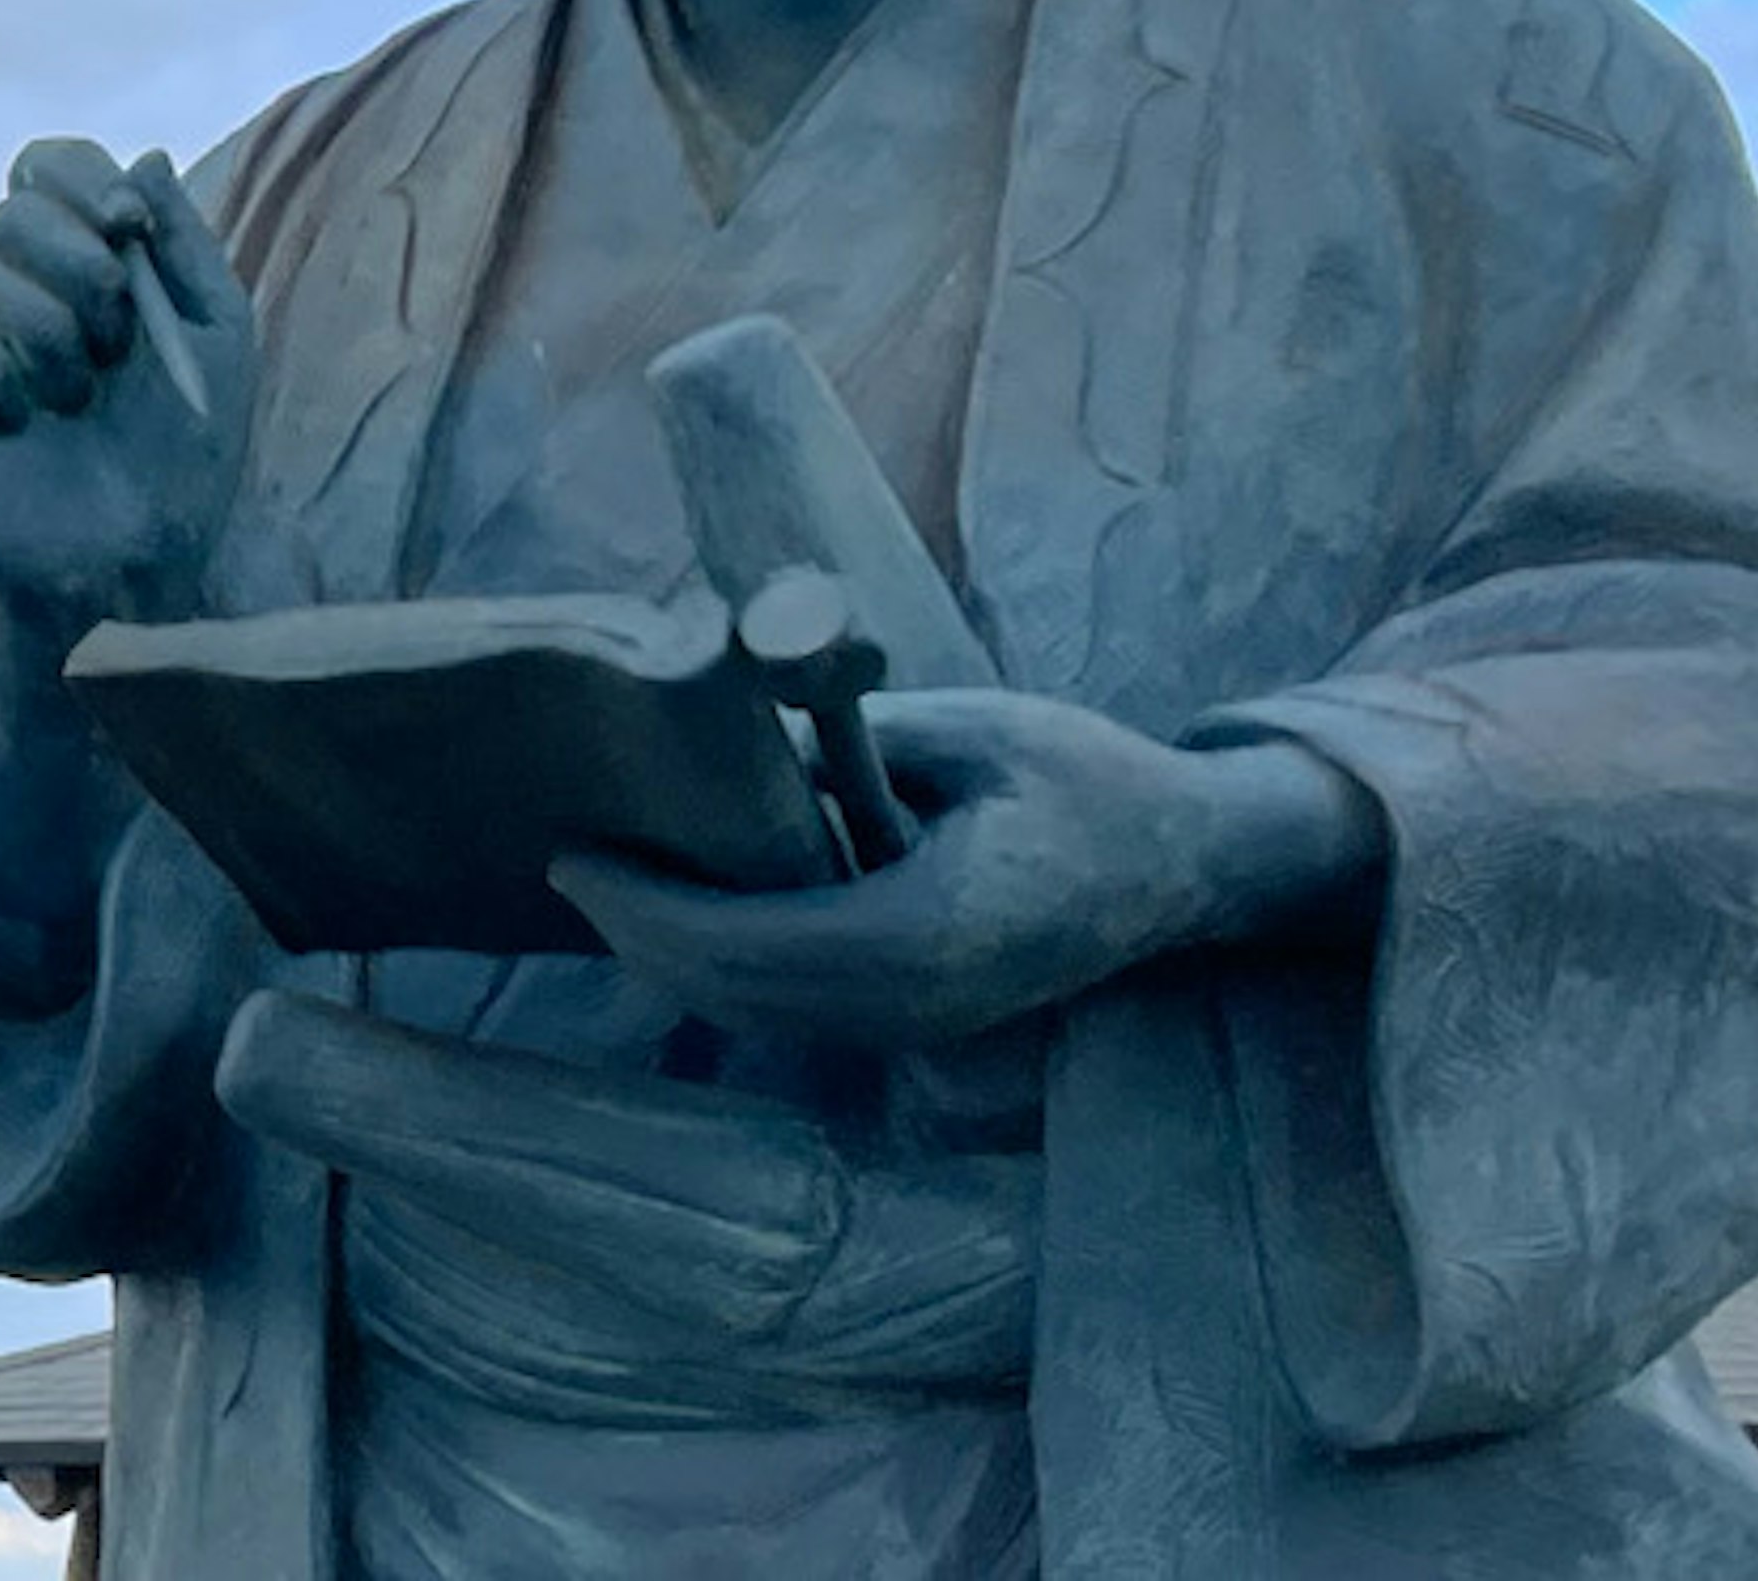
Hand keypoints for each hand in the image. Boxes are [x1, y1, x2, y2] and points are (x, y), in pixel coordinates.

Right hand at [0, 139, 254, 626]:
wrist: (141, 558)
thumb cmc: (183, 449)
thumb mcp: (214, 331)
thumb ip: (183, 240)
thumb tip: (141, 155)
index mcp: (72, 263)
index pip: (47, 168)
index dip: (83, 178)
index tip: (130, 226)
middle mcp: (4, 289)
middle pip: (15, 212)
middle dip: (85, 268)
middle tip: (117, 341)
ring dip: (51, 335)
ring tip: (77, 401)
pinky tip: (17, 420)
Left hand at [549, 693, 1382, 1048]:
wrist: (1186, 862)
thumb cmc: (1084, 776)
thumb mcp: (967, 729)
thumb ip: (848, 741)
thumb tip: (733, 733)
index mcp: (926, 932)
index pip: (744, 943)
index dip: (646, 905)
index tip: (574, 852)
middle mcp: (917, 1004)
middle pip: (736, 995)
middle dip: (641, 934)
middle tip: (571, 861)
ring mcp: (923, 1028)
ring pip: (761, 1016)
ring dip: (678, 957)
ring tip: (611, 882)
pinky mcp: (925, 1024)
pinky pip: (799, 1013)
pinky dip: (729, 971)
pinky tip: (689, 911)